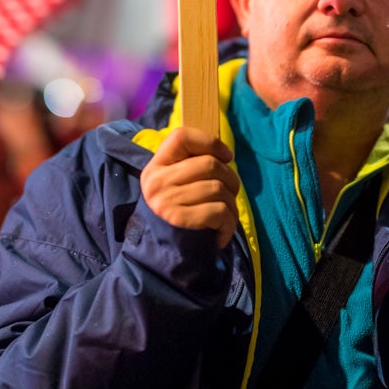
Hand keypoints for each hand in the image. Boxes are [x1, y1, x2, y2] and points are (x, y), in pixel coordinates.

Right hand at [140, 127, 239, 247]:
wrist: (159, 251)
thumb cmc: (175, 210)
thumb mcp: (173, 182)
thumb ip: (191, 164)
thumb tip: (226, 155)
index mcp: (156, 165)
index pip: (182, 137)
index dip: (209, 141)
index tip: (227, 156)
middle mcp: (157, 181)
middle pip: (209, 164)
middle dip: (231, 178)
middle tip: (231, 192)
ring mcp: (167, 201)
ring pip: (219, 189)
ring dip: (232, 204)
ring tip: (226, 214)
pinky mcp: (180, 221)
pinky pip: (219, 212)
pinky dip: (229, 223)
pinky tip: (223, 231)